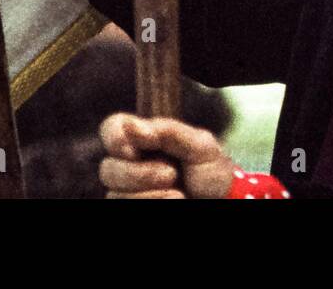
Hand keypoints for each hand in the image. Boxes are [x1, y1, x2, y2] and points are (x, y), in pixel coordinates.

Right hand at [98, 113, 236, 198]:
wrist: (224, 200)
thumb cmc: (212, 171)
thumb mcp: (200, 145)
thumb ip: (167, 131)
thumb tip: (130, 124)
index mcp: (144, 139)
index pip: (112, 128)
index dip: (114, 137)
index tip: (132, 149)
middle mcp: (131, 164)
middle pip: (108, 168)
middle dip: (140, 174)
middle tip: (172, 174)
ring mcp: (129, 190)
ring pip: (115, 193)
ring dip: (150, 195)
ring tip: (178, 194)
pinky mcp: (133, 205)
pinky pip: (124, 207)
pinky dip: (152, 203)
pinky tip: (174, 200)